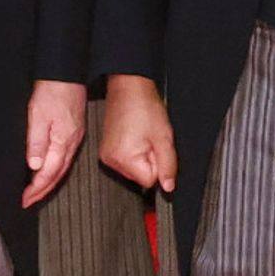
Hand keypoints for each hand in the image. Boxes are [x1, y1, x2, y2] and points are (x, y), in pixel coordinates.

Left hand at [24, 80, 86, 205]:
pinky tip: (48, 171)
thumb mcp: (38, 116)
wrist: (66, 73)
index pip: (49, 173)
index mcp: (63, 141)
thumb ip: (36, 142)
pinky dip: (55, 170)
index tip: (23, 200)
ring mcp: (75, 138)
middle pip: (58, 175)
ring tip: (36, 192)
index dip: (35, 189)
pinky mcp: (74, 132)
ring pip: (62, 168)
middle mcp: (72, 143)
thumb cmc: (52, 92)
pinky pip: (65, 159)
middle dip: (42, 191)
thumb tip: (34, 167)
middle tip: (28, 202)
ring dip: (49, 183)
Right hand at [99, 74, 175, 193]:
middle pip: (140, 176)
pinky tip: (134, 135)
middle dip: (150, 160)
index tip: (156, 146)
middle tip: (150, 138)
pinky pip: (126, 161)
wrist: (128, 88)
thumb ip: (168, 165)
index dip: (159, 164)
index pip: (149, 180)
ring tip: (142, 134)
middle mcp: (110, 161)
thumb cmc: (145, 107)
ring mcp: (106, 156)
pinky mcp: (106, 150)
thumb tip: (168, 187)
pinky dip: (133, 151)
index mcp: (123, 159)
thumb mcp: (164, 137)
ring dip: (142, 155)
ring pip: (134, 169)